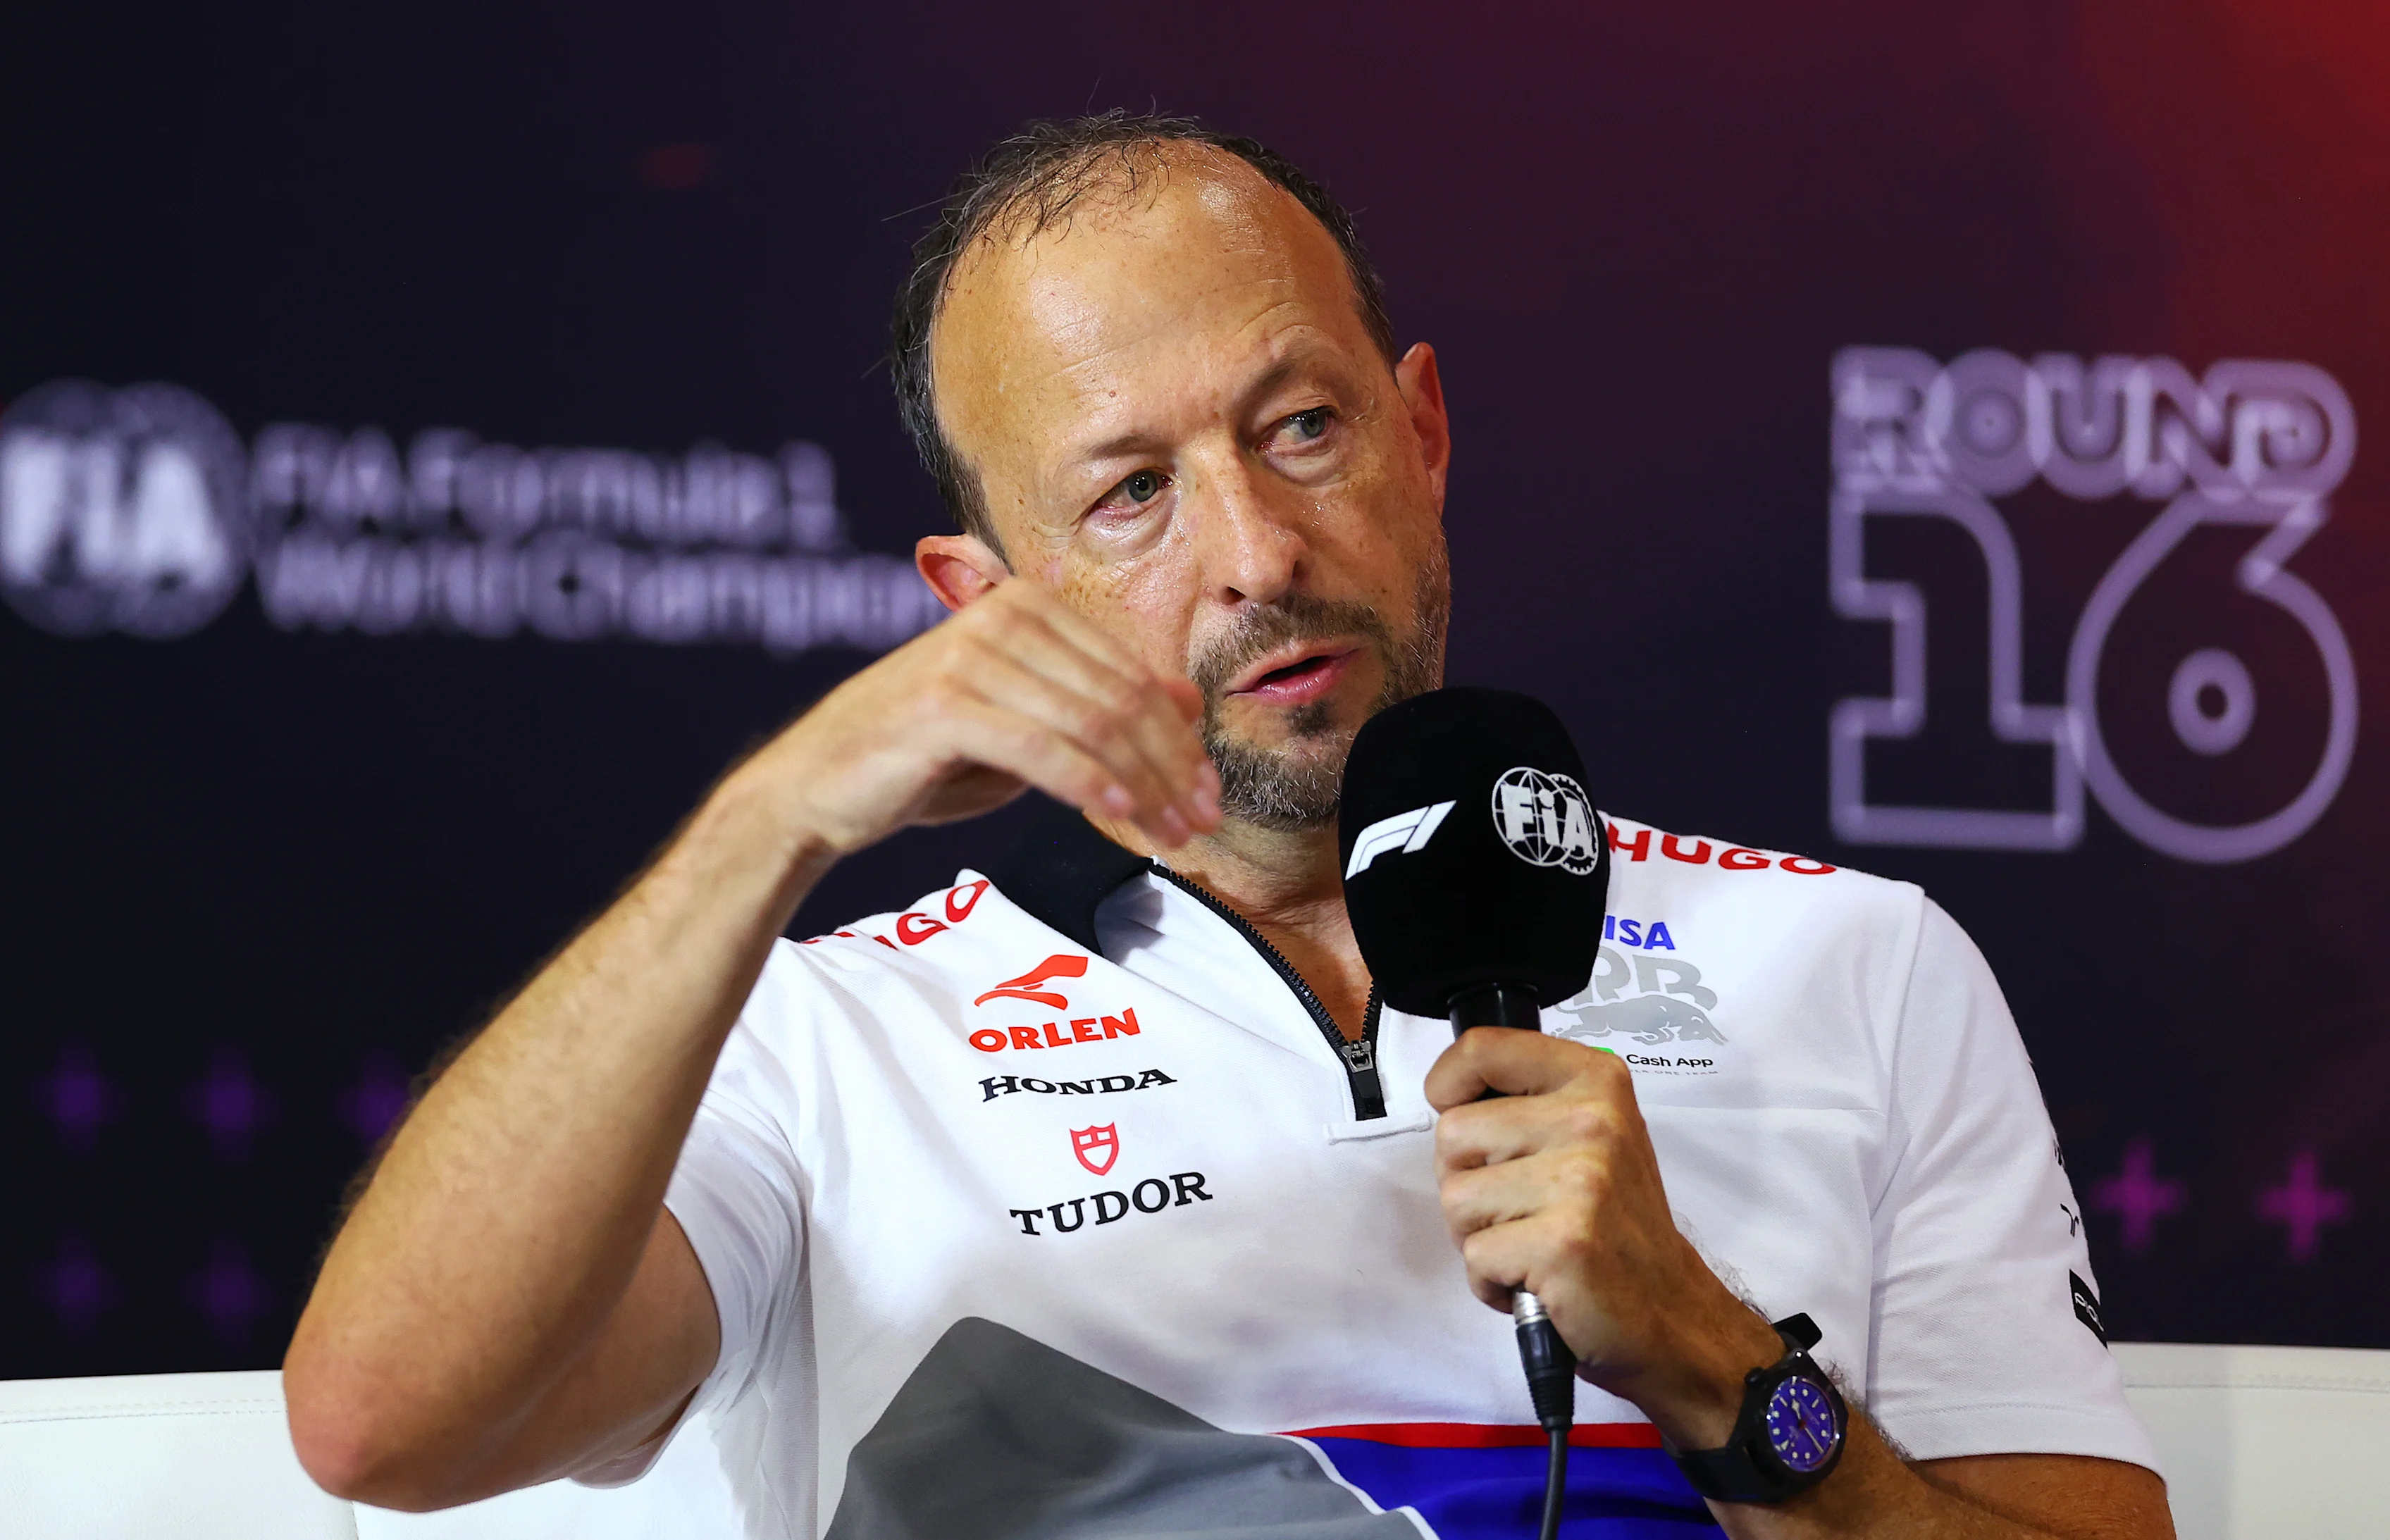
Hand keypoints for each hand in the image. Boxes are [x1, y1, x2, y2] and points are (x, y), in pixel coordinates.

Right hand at [741, 577, 1220, 855]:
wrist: (815, 787)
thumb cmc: (922, 760)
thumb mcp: (1024, 728)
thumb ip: (1095, 709)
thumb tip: (1186, 704)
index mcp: (1025, 606)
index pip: (1130, 674)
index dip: (1181, 739)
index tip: (1211, 794)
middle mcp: (1001, 614)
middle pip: (1121, 697)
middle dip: (1174, 765)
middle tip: (1205, 821)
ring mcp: (970, 655)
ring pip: (1092, 723)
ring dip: (1146, 784)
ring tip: (1176, 833)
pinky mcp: (944, 703)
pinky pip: (1041, 748)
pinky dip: (1091, 784)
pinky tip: (1123, 815)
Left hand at [1426, 1029, 1783, 1448]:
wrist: (1670, 1312)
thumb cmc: (1616, 1225)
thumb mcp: (1590, 1135)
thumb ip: (1528, 1102)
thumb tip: (1447, 1093)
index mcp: (1595, 1080)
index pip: (1482, 1048)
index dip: (1447, 1083)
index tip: (1454, 1110)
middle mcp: (1591, 1121)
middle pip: (1452, 1133)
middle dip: (1466, 1181)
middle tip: (1517, 1209)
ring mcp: (1579, 1182)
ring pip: (1455, 1197)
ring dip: (1477, 1235)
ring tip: (1529, 1243)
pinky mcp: (1562, 1243)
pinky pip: (1474, 1255)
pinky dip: (1490, 1280)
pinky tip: (1535, 1279)